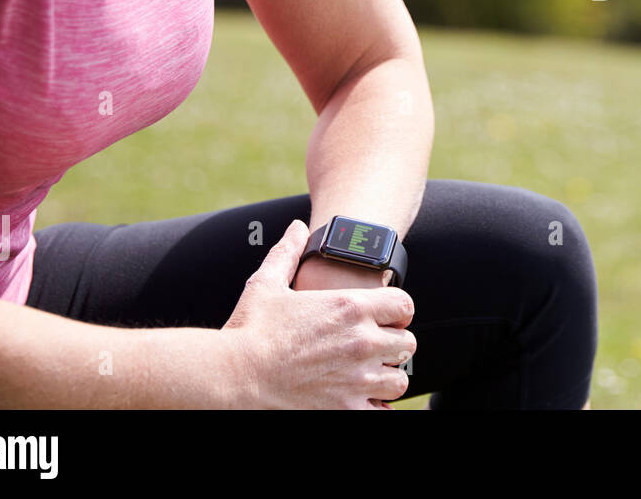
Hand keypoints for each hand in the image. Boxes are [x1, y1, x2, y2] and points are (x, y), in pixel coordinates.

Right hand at [220, 219, 415, 408]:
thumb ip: (288, 252)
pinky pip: (384, 412)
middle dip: (392, 345)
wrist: (234, 375)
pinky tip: (361, 400)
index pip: (404, 305)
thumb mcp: (267, 283)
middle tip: (372, 349)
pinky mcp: (347, 408)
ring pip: (400, 379)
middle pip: (406, 343)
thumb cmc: (249, 330)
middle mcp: (362, 341)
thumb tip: (297, 228)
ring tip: (367, 375)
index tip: (385, 318)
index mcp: (351, 307)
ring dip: (386, 376)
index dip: (397, 311)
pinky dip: (377, 406)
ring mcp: (358, 377)